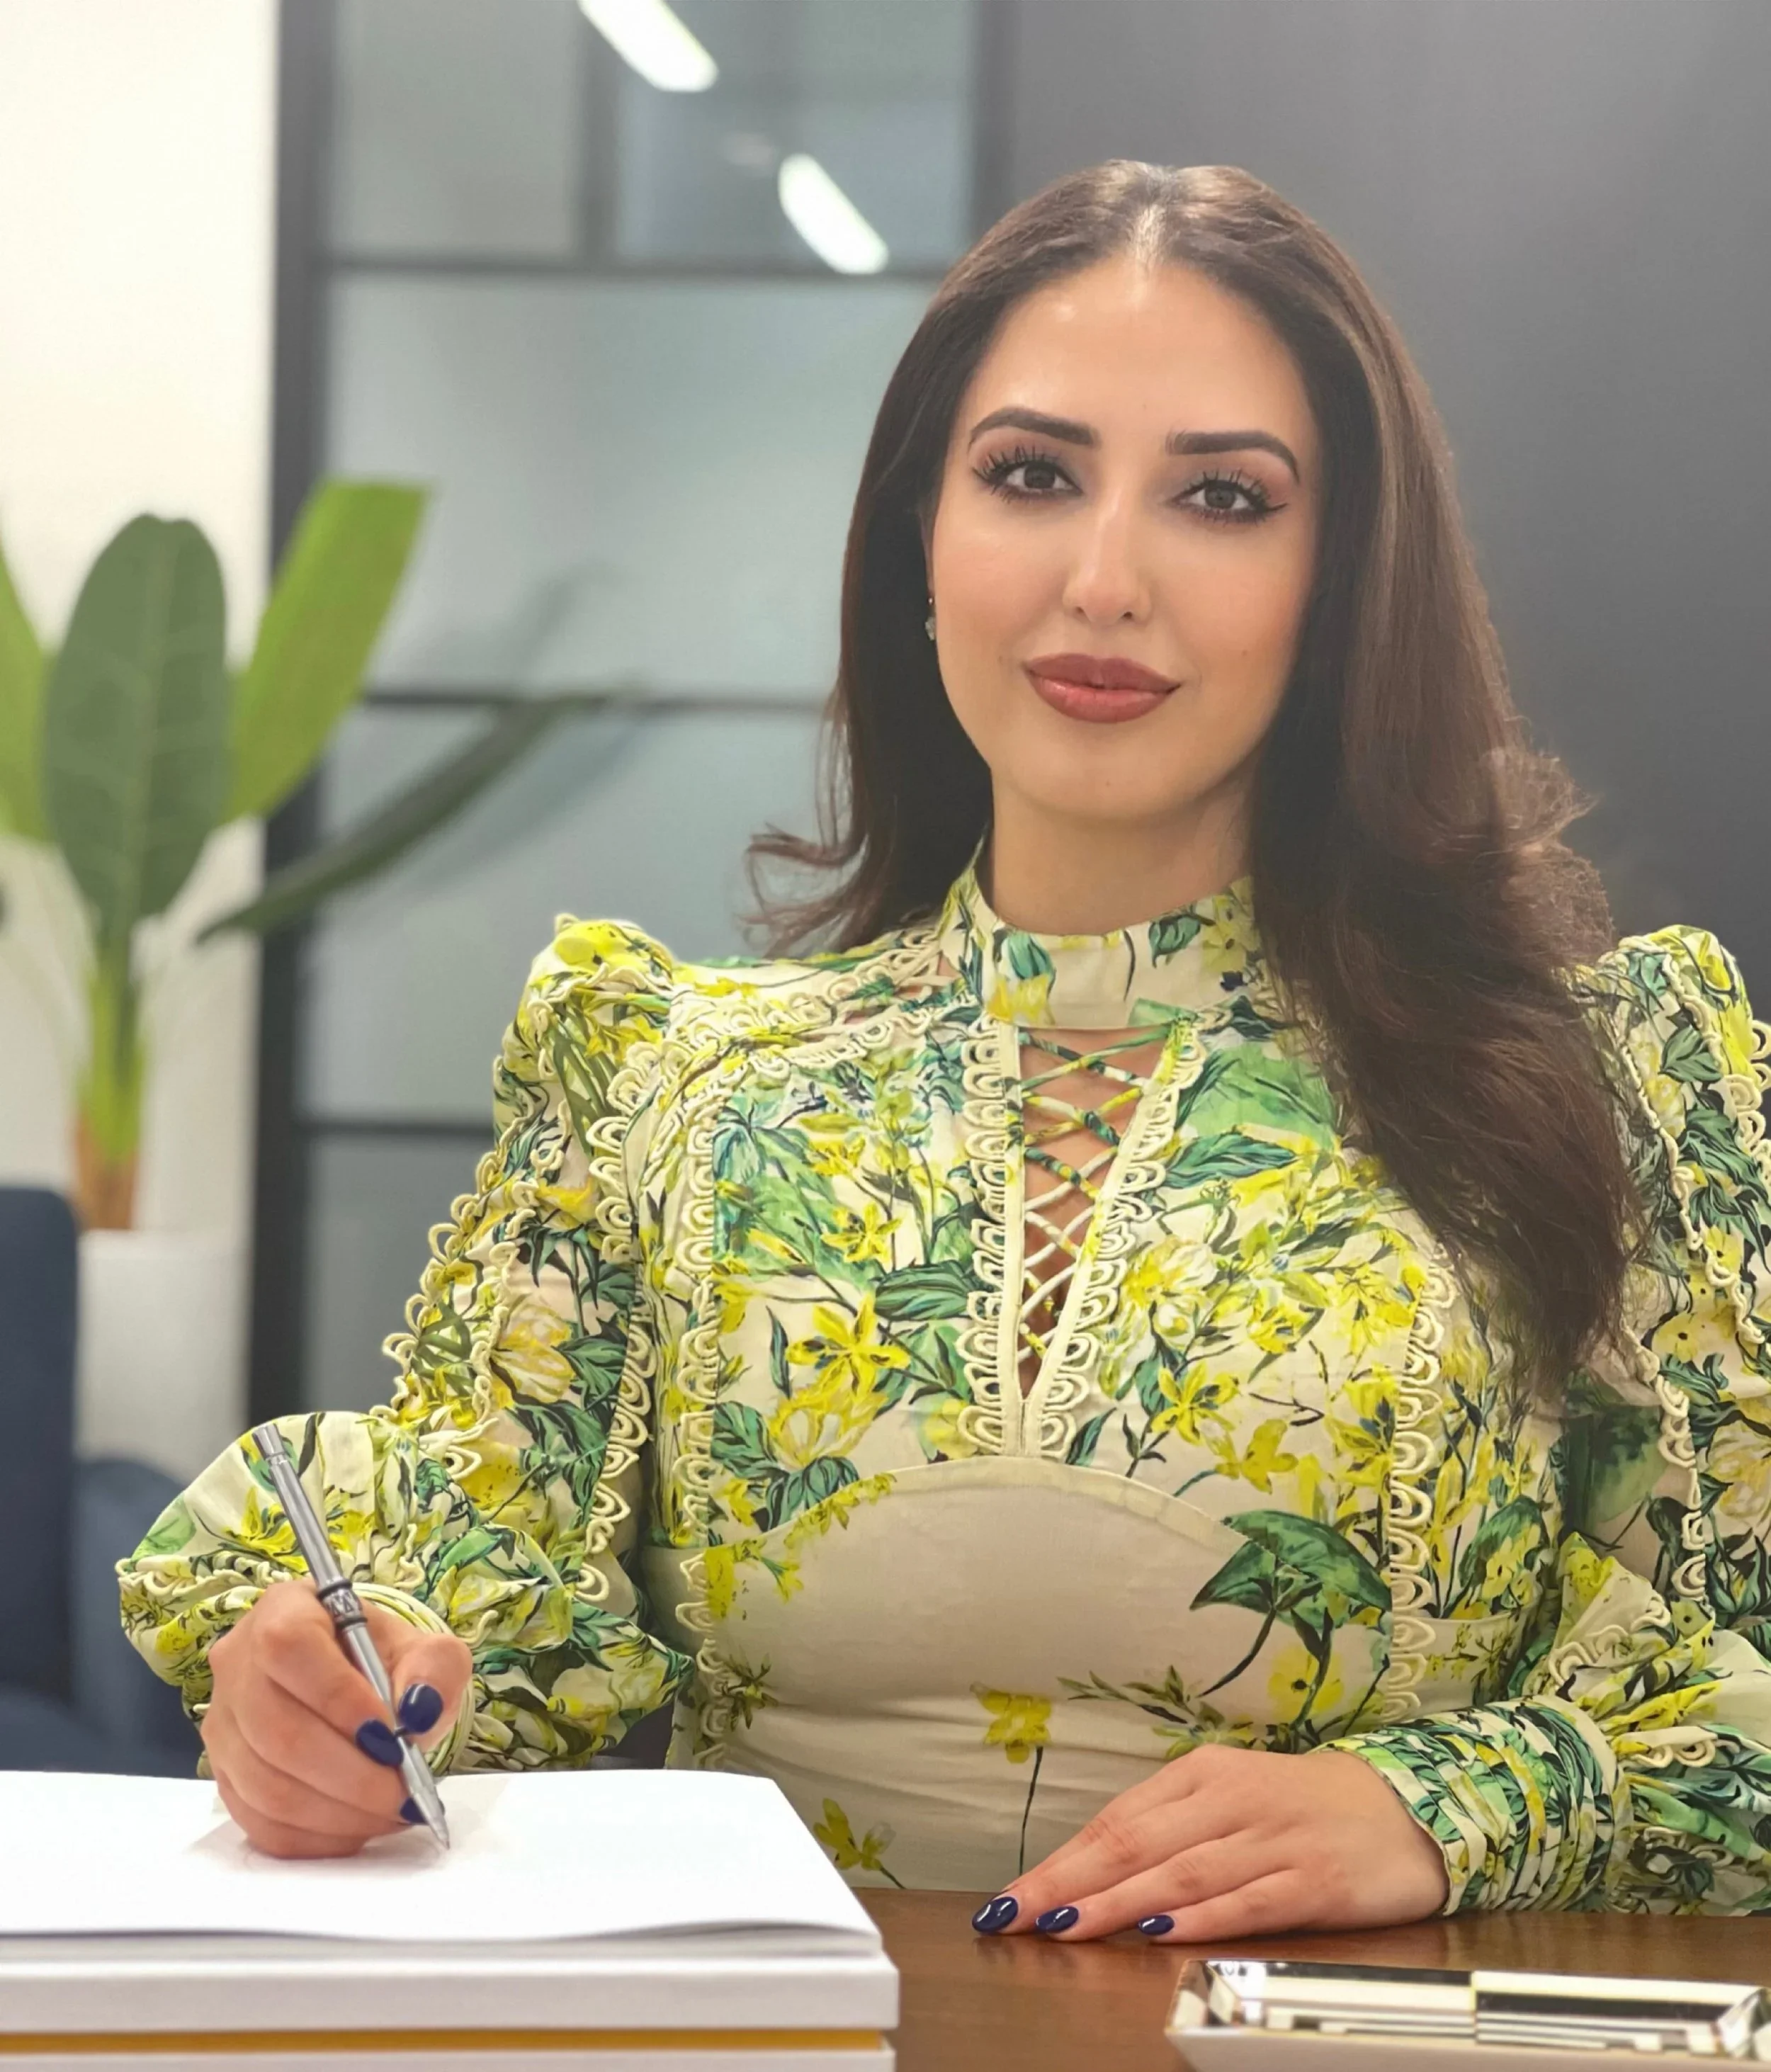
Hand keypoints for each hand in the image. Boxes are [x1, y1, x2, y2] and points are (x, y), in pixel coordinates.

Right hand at [203, 1578, 472, 1858]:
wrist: (358, 1687)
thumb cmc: (386, 1663)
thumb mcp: (427, 1650)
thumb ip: (435, 1670)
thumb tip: (417, 1711)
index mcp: (284, 1610)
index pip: (290, 1647)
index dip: (338, 1697)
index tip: (392, 1735)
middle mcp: (237, 1664)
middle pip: (276, 1729)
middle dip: (350, 1774)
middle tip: (403, 1793)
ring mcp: (224, 1725)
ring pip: (266, 1785)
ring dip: (337, 1812)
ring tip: (390, 1812)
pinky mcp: (226, 1778)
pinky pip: (260, 1822)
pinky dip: (316, 1835)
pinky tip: (359, 1826)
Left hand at [977, 1745, 1448, 1941]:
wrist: (1401, 1807)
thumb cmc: (1296, 1809)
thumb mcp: (1226, 1802)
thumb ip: (1165, 1832)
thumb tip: (1085, 1876)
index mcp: (1203, 1775)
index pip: (1116, 1820)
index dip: (1060, 1861)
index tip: (1010, 1899)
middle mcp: (1232, 1801)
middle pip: (1136, 1844)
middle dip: (1070, 1884)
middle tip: (1016, 1916)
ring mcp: (1273, 1841)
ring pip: (1182, 1873)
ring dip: (1119, 1902)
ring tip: (1068, 1926)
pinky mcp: (1314, 1882)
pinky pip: (1247, 1901)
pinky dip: (1200, 1917)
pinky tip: (1160, 1933)